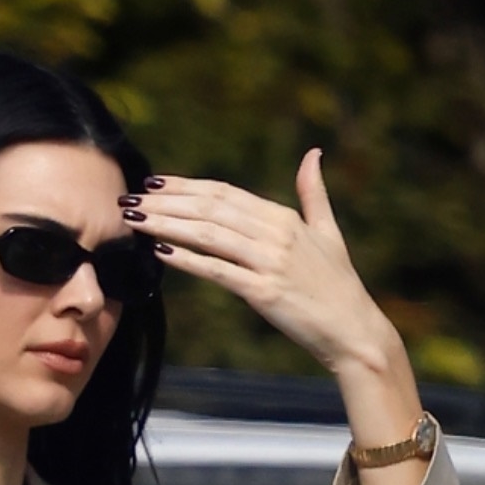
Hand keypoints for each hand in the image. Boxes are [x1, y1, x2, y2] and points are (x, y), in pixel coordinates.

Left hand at [124, 152, 406, 400]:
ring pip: (208, 234)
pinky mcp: (264, 292)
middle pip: (209, 209)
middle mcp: (274, 233)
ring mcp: (269, 262)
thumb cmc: (339, 285)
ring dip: (167, 225)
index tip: (155, 183)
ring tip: (135, 221)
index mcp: (283, 217)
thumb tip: (313, 154)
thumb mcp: (328, 232)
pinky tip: (162, 253)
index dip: (186, 186)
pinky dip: (188, 260)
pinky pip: (218, 271)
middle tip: (132, 199)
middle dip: (166, 202)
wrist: (353, 330)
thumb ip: (314, 193)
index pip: (224, 193)